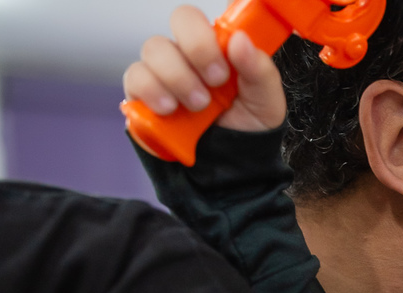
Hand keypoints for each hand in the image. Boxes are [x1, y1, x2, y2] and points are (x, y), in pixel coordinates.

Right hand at [123, 5, 285, 131]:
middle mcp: (189, 53)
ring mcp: (164, 70)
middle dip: (197, 48)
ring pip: (154, 48)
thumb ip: (260, 70)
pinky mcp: (143, 93)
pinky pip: (136, 77)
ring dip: (178, 77)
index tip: (226, 68)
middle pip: (180, 18)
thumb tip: (241, 40)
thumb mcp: (266, 102)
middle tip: (214, 82)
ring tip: (198, 107)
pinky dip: (153, 93)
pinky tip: (171, 110)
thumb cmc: (247, 128)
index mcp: (220, 48)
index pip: (208, 15)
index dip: (209, 32)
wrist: (229, 167)